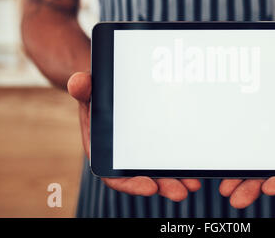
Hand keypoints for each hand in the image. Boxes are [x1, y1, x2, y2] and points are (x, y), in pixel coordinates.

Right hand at [67, 72, 200, 201]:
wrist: (109, 88)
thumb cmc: (97, 93)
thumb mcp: (89, 89)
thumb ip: (83, 88)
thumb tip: (77, 83)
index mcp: (104, 151)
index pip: (115, 176)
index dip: (131, 184)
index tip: (150, 187)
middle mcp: (123, 157)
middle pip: (143, 178)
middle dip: (162, 185)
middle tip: (181, 191)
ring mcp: (141, 152)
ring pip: (159, 172)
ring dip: (177, 180)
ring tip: (194, 185)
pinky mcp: (155, 144)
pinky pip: (169, 158)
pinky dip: (182, 166)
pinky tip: (197, 168)